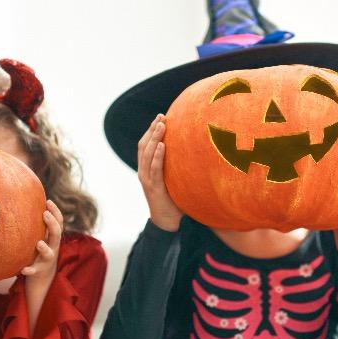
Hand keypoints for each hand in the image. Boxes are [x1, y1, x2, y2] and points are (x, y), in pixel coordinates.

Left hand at [21, 200, 62, 281]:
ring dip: (44, 248)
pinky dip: (30, 270)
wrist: (43, 279)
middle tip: (44, 213)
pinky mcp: (38, 271)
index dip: (56, 211)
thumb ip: (38, 224)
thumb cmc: (40, 252)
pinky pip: (35, 271)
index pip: (59, 222)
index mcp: (53, 238)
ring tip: (38, 243)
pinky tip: (23, 269)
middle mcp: (52, 247)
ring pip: (49, 254)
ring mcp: (46, 260)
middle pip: (56, 235)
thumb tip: (25, 201)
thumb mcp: (43, 237)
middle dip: (52, 224)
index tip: (48, 201)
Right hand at [137, 114, 182, 231]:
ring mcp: (146, 179)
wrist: (166, 222)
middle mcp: (143, 171)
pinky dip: (157, 156)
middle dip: (152, 130)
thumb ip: (177, 166)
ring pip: (147, 154)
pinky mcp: (153, 187)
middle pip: (144, 145)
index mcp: (147, 168)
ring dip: (154, 138)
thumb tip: (194, 150)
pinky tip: (163, 146)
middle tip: (161, 116)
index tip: (161, 117)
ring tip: (161, 125)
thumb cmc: (173, 199)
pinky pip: (154, 169)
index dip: (151, 130)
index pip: (146, 145)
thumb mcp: (174, 179)